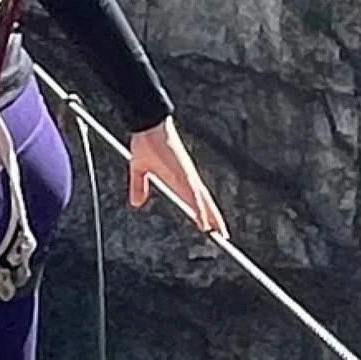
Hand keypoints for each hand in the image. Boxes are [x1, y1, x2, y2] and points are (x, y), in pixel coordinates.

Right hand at [127, 118, 227, 238]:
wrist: (147, 124)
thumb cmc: (146, 141)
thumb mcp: (139, 169)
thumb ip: (138, 186)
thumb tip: (137, 203)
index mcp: (178, 178)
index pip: (195, 199)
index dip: (203, 213)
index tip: (209, 226)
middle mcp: (187, 177)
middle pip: (205, 201)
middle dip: (214, 218)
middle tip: (223, 235)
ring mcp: (187, 175)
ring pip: (203, 200)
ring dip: (211, 216)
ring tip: (218, 232)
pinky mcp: (183, 172)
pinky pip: (193, 194)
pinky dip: (199, 207)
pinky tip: (203, 219)